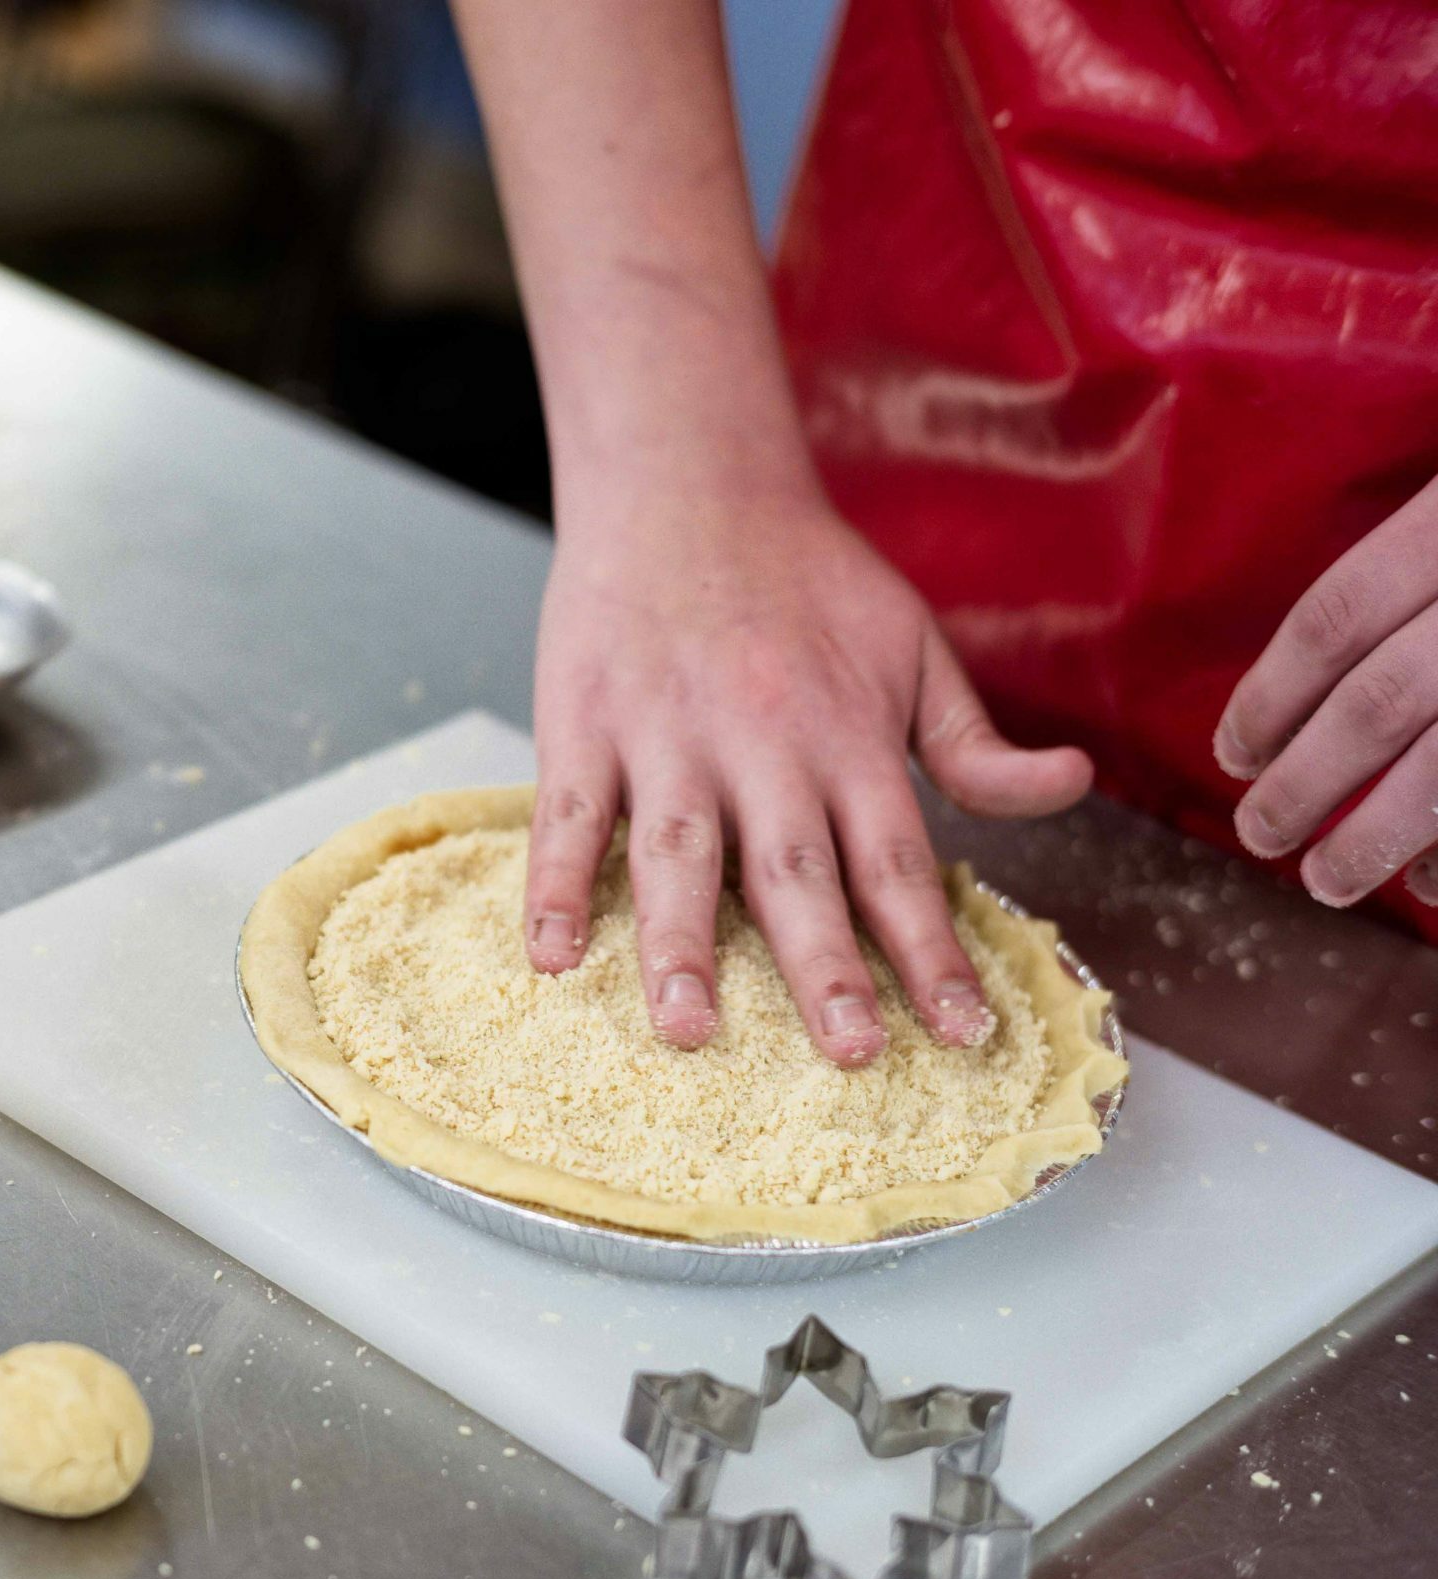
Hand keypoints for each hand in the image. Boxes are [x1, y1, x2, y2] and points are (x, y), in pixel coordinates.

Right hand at [527, 492, 1094, 1064]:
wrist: (687, 482)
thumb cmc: (805, 577)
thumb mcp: (913, 647)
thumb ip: (973, 742)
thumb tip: (1069, 787)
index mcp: (847, 735)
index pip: (898, 862)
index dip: (932, 952)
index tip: (963, 1034)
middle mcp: (762, 743)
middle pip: (796, 872)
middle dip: (825, 969)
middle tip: (849, 1055)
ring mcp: (665, 735)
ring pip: (676, 853)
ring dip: (680, 945)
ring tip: (687, 1030)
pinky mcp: (583, 723)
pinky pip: (567, 814)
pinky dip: (553, 884)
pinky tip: (550, 956)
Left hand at [1216, 475, 1437, 907]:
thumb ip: (1411, 585)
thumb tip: (1294, 715)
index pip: (1340, 616)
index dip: (1273, 695)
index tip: (1232, 756)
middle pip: (1385, 699)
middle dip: (1308, 782)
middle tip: (1256, 834)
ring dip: (1379, 837)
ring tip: (1325, 880)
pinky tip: (1433, 883)